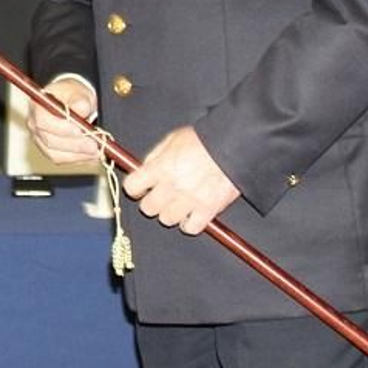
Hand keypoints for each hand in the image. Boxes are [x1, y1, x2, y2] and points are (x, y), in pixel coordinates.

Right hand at [27, 78, 101, 163]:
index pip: (42, 121)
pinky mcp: (50, 151)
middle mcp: (35, 125)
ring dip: (78, 154)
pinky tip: (91, 155)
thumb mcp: (78, 91)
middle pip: (50, 141)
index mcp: (37, 107)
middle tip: (95, 144)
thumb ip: (79, 100)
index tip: (80, 130)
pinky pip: (62, 159)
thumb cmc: (72, 94)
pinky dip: (79, 158)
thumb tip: (81, 108)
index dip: (61, 128)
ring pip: (56, 154)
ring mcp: (40, 140)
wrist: (72, 101)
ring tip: (97, 150)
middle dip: (75, 144)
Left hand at [123, 125, 240, 234]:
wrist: (234, 146)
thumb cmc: (205, 139)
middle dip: (152, 202)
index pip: (132, 187)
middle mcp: (172, 187)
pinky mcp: (208, 210)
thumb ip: (155, 156)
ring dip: (170, 213)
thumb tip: (143, 168)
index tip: (140, 187)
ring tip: (178, 204)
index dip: (135, 187)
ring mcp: (189, 200)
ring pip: (167, 220)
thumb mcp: (173, 139)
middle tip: (160, 196)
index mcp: (160, 168)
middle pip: (148, 208)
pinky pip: (190, 228)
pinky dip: (190, 223)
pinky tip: (192, 214)